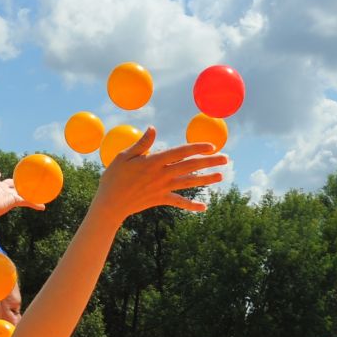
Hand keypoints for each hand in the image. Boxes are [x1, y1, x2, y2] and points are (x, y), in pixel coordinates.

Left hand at [0, 157, 38, 224]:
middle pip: (10, 184)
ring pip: (21, 193)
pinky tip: (43, 206)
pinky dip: (35, 204)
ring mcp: (7, 195)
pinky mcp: (13, 201)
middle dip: (14, 182)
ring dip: (29, 193)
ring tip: (37, 191)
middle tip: (21, 180)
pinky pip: (26, 201)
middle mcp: (0, 189)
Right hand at [88, 129, 227, 222]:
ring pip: (189, 183)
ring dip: (206, 180)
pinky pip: (179, 202)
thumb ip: (141, 144)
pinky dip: (192, 205)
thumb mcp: (123, 156)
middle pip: (190, 167)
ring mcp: (162, 188)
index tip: (211, 146)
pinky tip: (204, 207)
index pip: (180, 152)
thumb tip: (153, 128)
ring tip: (220, 177)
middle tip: (226, 159)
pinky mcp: (160, 200)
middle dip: (209, 162)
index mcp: (154, 162)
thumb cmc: (114, 178)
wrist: (110, 205)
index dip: (197, 148)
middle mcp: (161, 175)